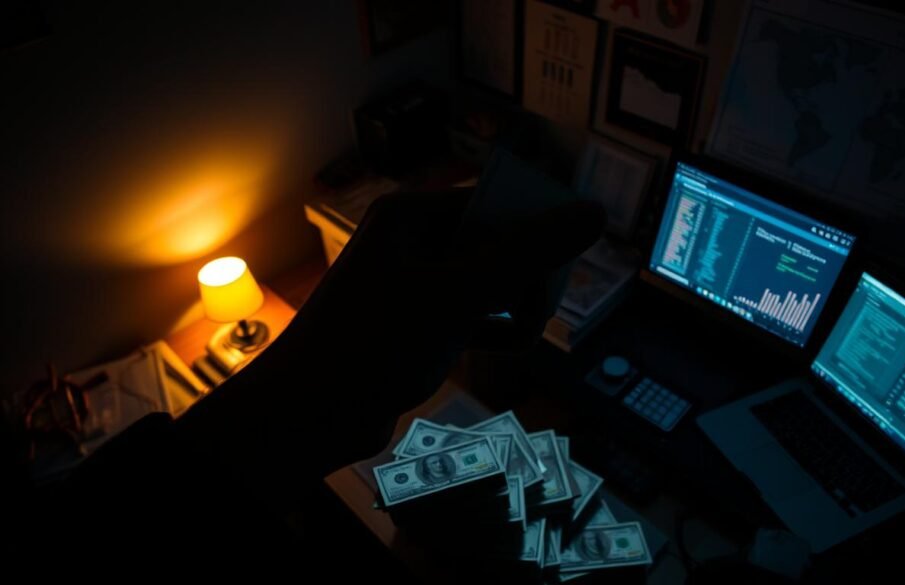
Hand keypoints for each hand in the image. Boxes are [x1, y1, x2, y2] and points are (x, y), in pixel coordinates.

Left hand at [176, 189, 604, 497]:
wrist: (309, 416)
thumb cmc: (376, 343)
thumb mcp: (459, 293)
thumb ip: (527, 253)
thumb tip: (595, 213)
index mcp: (412, 215)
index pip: (495, 202)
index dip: (536, 227)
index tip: (566, 263)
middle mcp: (412, 241)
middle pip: (497, 243)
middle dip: (525, 278)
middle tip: (536, 313)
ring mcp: (414, 285)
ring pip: (489, 284)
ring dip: (514, 308)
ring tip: (523, 337)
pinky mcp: (418, 326)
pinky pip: (472, 315)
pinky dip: (492, 330)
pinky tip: (501, 350)